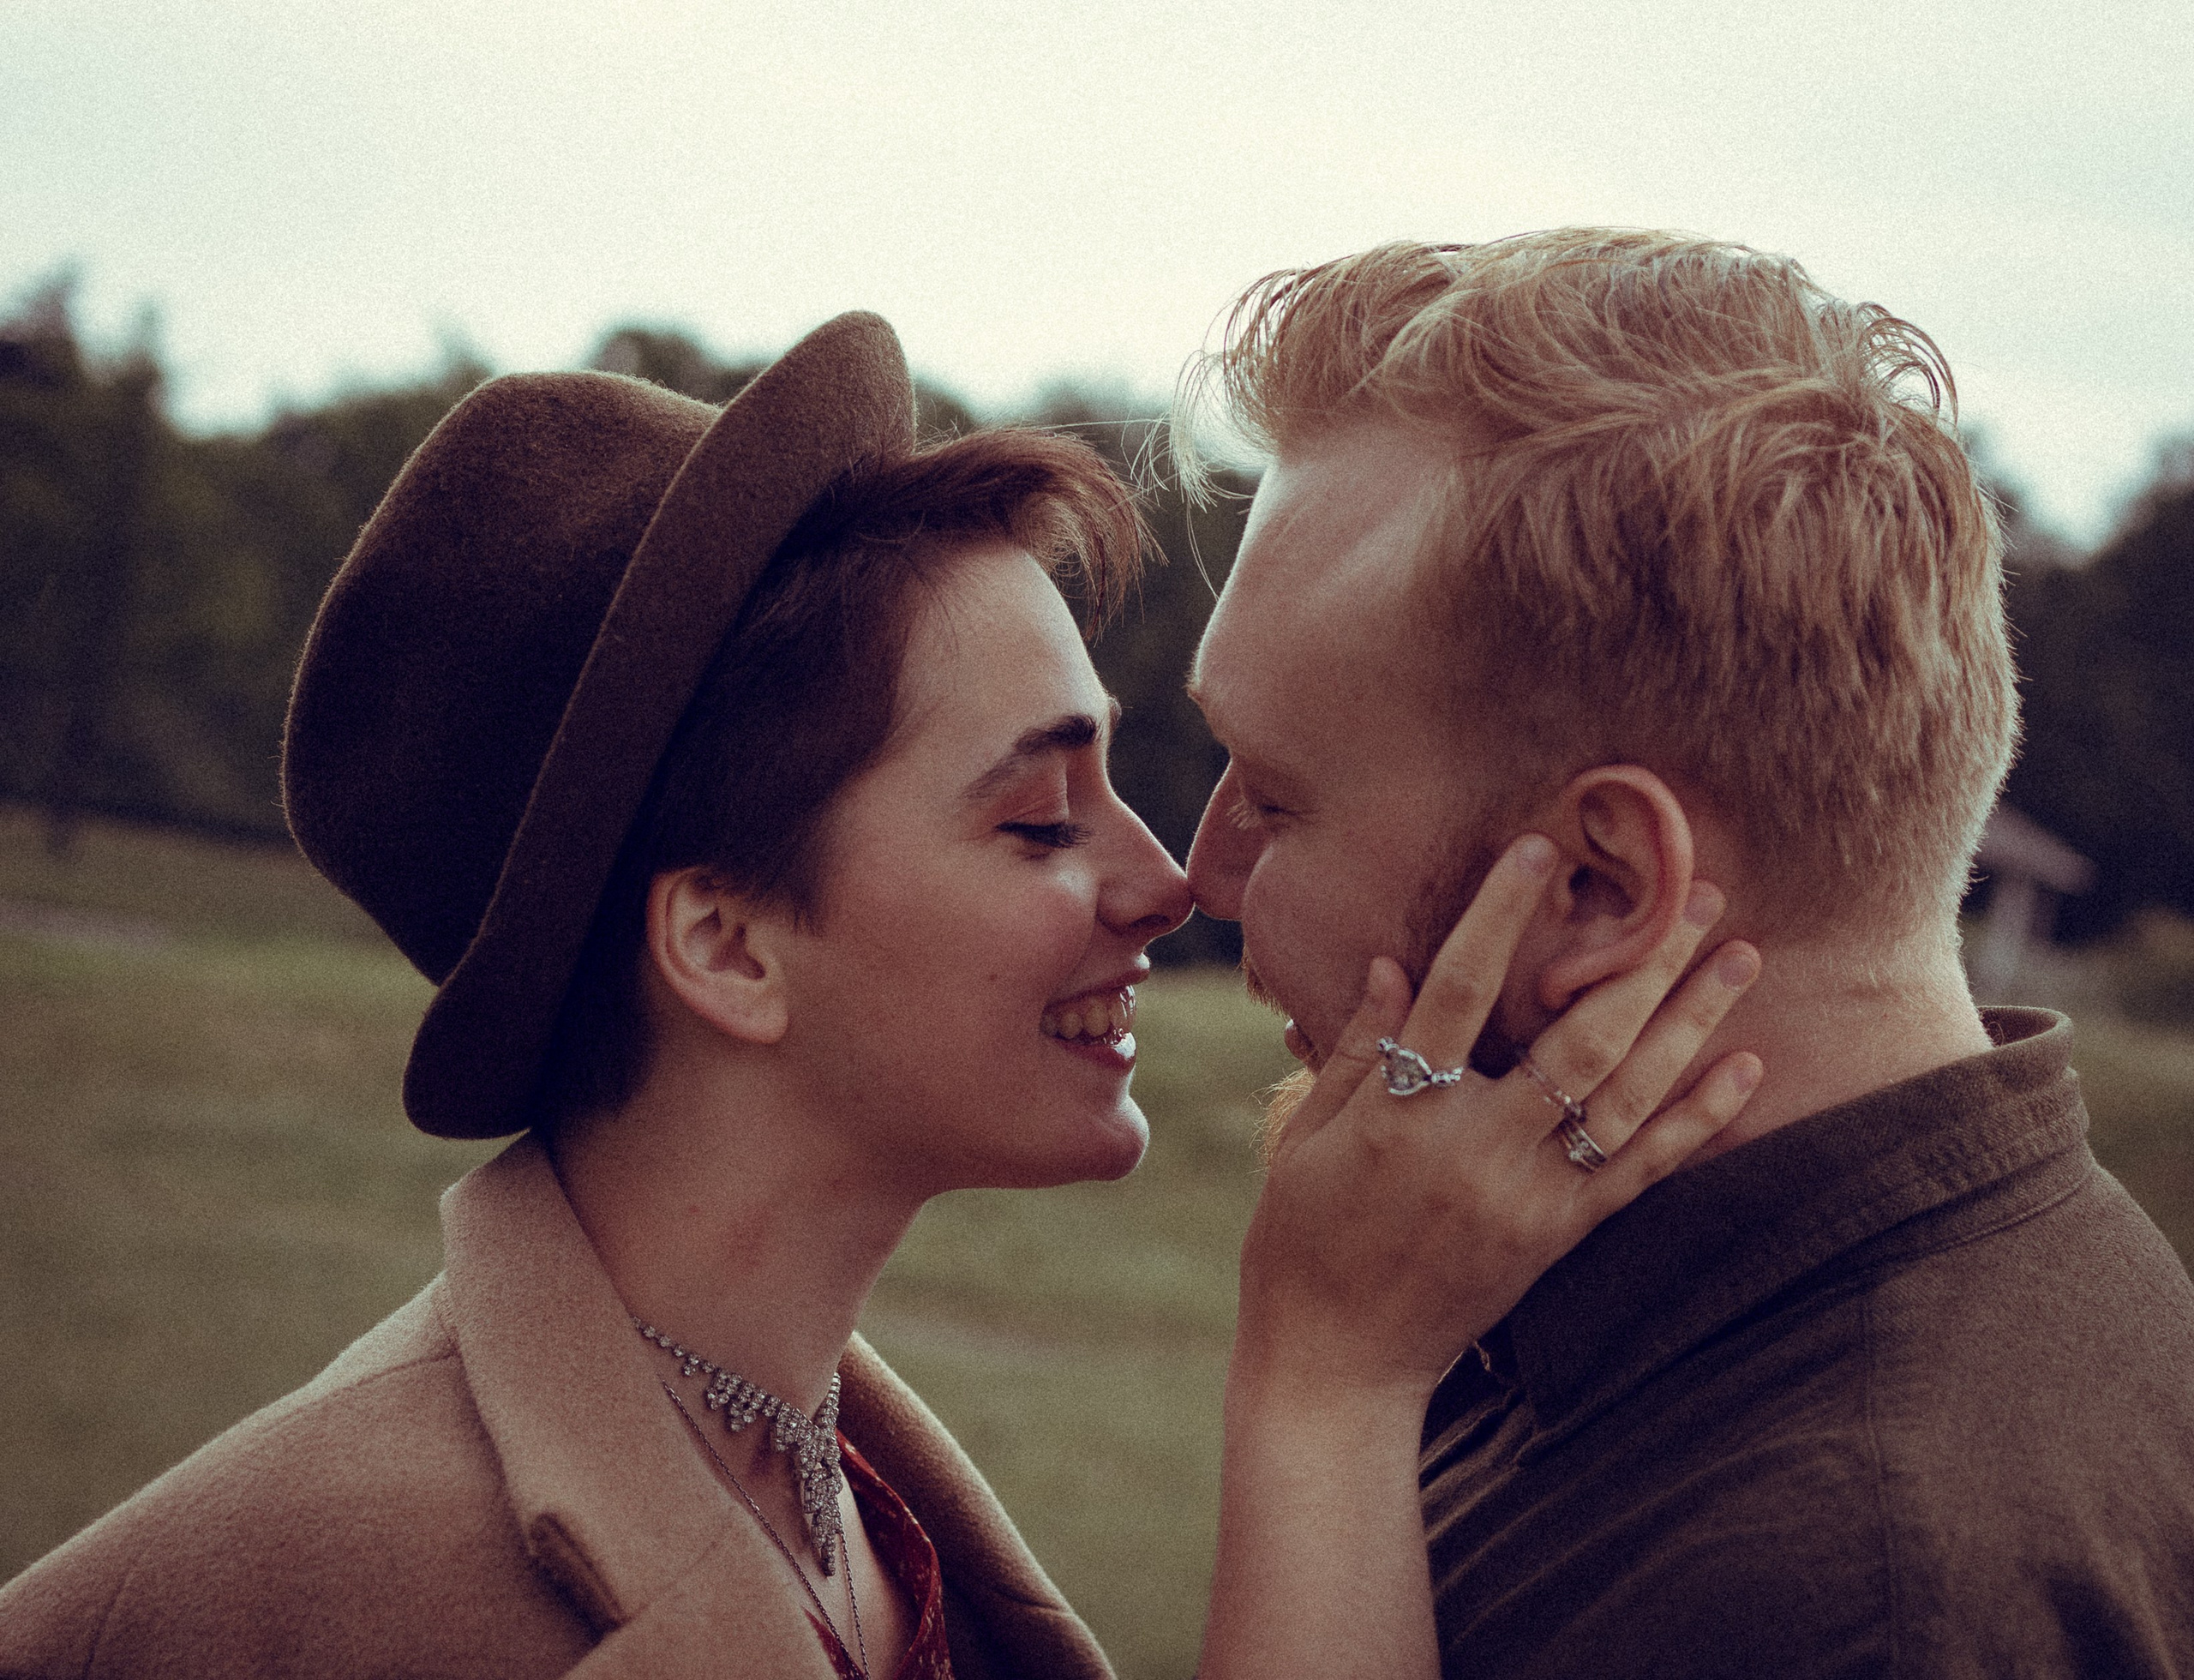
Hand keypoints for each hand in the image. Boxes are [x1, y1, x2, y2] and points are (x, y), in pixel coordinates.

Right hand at [1233, 833, 1762, 1402]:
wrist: (1339, 1364)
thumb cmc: (1301, 1243)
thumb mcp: (1307, 1139)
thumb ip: (1355, 1051)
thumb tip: (1393, 963)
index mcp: (1399, 1117)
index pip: (1454, 992)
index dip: (1495, 917)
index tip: (1534, 849)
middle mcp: (1475, 1153)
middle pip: (1575, 1039)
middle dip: (1641, 960)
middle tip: (1695, 891)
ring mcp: (1529, 1199)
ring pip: (1627, 1098)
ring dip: (1691, 1022)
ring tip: (1740, 956)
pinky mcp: (1561, 1238)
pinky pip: (1644, 1171)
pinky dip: (1699, 1119)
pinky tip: (1744, 1069)